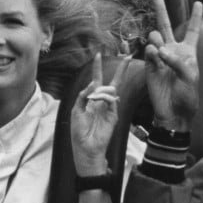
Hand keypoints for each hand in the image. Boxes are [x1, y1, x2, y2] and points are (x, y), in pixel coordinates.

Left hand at [71, 53, 126, 175]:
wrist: (85, 148)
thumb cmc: (79, 131)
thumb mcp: (76, 110)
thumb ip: (83, 95)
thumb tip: (92, 83)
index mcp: (92, 99)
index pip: (97, 79)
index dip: (98, 67)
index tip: (99, 55)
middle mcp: (102, 102)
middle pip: (113, 81)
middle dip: (120, 69)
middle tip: (126, 55)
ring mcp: (109, 108)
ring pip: (112, 90)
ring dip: (101, 90)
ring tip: (92, 99)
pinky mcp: (114, 115)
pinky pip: (112, 101)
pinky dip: (104, 97)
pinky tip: (97, 100)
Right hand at [144, 0, 202, 131]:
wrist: (174, 113)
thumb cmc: (188, 96)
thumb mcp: (191, 76)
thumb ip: (177, 60)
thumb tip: (159, 50)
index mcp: (189, 52)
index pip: (192, 30)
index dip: (195, 17)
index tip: (199, 3)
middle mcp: (174, 51)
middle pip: (167, 26)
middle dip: (161, 11)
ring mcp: (160, 58)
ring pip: (156, 37)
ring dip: (158, 38)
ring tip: (159, 47)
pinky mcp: (149, 67)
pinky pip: (149, 52)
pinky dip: (152, 52)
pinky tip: (156, 56)